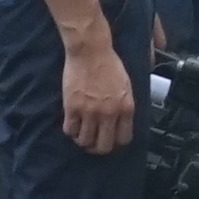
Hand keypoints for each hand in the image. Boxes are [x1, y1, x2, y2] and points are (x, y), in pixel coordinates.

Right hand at [58, 23, 138, 154]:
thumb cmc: (110, 63)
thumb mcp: (128, 84)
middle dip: (99, 148)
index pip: (124, 138)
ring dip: (83, 141)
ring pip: (85, 141)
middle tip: (95, 143)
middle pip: (104, 146)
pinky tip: (73, 126)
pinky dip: (71, 131)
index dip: (117, 143)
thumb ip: (128, 103)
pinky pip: (70, 130)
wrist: (91, 50)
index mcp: (126, 107)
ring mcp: (89, 112)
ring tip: (82, 135)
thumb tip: (126, 119)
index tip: (111, 141)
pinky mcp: (72, 107)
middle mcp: (109, 113)